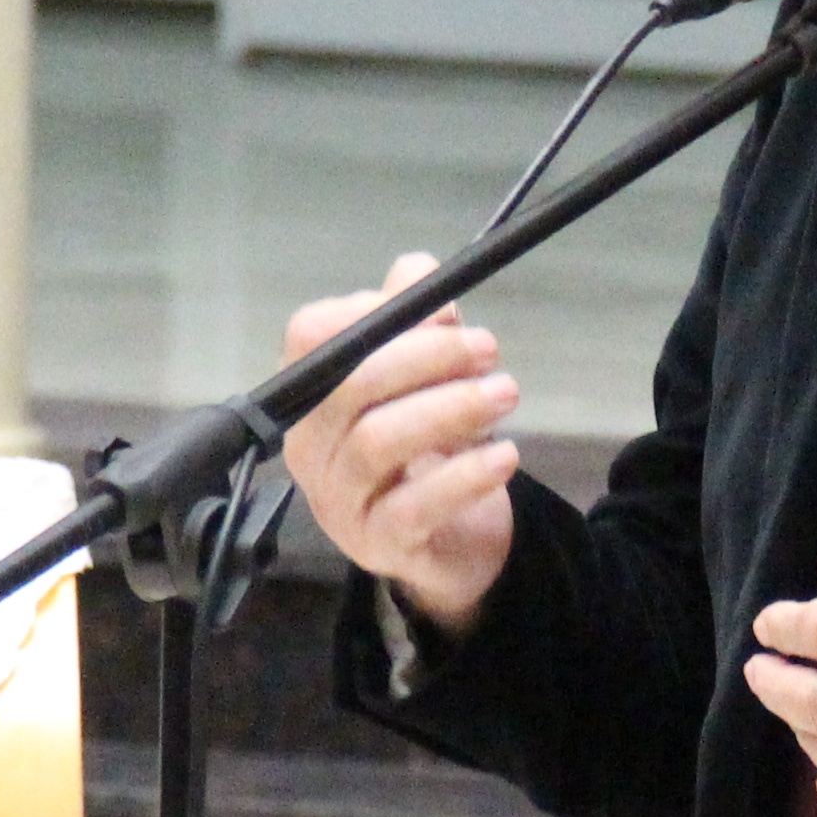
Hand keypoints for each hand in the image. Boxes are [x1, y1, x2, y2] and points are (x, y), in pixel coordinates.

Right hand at [281, 254, 519, 634]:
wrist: (449, 542)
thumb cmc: (428, 448)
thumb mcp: (426, 377)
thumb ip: (419, 320)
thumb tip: (417, 271)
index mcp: (312, 393)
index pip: (310, 336)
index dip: (369, 311)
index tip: (439, 309)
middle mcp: (311, 447)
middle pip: (350, 386)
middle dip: (425, 357)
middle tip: (486, 349)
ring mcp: (339, 501)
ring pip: (379, 442)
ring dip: (451, 408)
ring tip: (506, 393)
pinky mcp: (379, 545)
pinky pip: (414, 506)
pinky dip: (465, 475)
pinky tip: (505, 455)